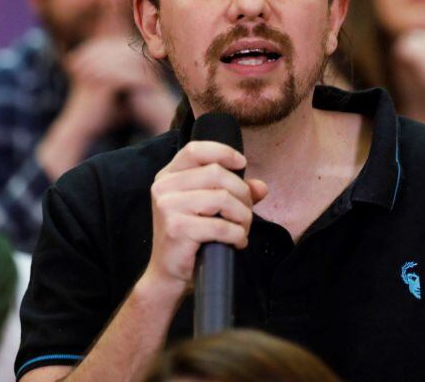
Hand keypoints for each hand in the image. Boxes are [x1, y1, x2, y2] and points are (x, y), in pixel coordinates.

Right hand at [143, 141, 267, 294]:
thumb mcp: (209, 208)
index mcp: (168, 176)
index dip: (222, 152)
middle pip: (216, 174)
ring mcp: (167, 207)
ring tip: (243, 229)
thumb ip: (234, 192)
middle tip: (246, 214)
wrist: (168, 274)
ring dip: (242, 216)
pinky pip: (221, 226)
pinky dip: (237, 234)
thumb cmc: (190, 237)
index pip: (195, 150)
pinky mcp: (177, 229)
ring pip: (222, 198)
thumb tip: (261, 187)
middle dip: (242, 194)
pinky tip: (237, 242)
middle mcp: (163, 187)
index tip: (242, 164)